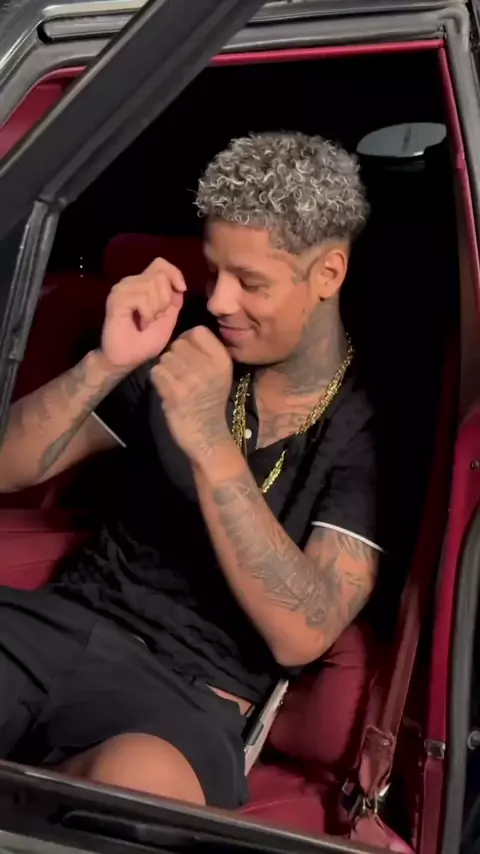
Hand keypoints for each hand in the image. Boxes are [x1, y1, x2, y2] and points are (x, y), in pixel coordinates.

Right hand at [101, 258, 185, 370]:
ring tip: (145, 322)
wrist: (125, 359)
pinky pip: (142, 297)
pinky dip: (147, 313)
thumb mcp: (167, 321)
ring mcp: (122, 289)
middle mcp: (131, 283)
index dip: (174, 273)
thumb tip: (179, 286)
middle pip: (160, 275)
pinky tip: (139, 324)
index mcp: (143, 285)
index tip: (181, 289)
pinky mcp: (116, 299)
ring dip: (155, 309)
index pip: (160, 264)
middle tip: (154, 317)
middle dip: (165, 299)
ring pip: (152, 284)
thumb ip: (173, 303)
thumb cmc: (144, 343)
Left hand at [151, 326, 232, 460]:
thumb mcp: (220, 373)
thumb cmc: (210, 401)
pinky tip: (167, 391)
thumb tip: (186, 334)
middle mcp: (209, 366)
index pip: (197, 331)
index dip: (188, 341)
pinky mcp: (174, 392)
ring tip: (175, 383)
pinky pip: (156, 372)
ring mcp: (191, 379)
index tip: (190, 356)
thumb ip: (207, 352)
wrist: (207, 435)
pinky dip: (158, 381)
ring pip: (165, 358)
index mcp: (222, 359)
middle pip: (178, 343)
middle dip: (175, 356)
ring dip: (166, 369)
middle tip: (181, 373)